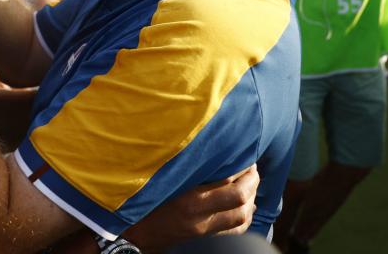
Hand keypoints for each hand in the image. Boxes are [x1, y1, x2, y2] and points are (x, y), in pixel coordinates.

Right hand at [124, 165, 259, 250]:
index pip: (226, 179)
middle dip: (252, 181)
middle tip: (253, 168)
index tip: (244, 155)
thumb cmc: (145, 199)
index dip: (240, 166)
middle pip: (239, 198)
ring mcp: (203, 230)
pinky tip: (246, 206)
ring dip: (252, 198)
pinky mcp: (204, 238)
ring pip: (241, 216)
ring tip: (252, 184)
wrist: (134, 233)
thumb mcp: (163, 179)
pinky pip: (235, 231)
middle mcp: (199, 215)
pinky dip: (245, 217)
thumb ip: (187, 167)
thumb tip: (211, 150)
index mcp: (188, 197)